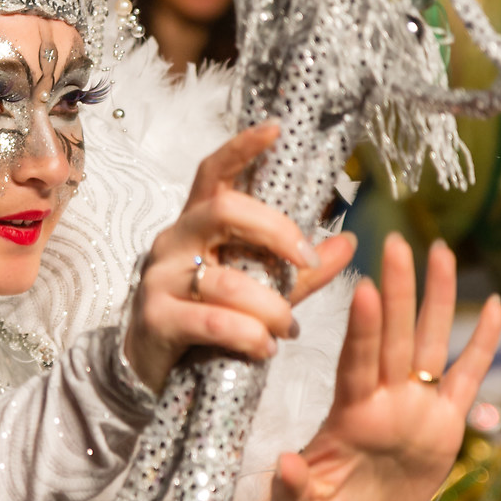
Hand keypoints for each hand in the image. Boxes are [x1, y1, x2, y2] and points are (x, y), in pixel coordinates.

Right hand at [124, 121, 355, 395]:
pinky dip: (249, 336)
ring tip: (288, 329)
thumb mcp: (258, 289)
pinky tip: (264, 348)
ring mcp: (160, 279)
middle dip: (276, 233)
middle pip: (225, 212)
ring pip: (228, 281)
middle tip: (308, 260)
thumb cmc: (206, 319)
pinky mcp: (156, 319)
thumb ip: (299, 270)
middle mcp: (174, 242)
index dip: (241, 148)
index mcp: (197, 224)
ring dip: (271, 307)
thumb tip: (348, 242)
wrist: (151, 370)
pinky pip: (213, 322)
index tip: (275, 130)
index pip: (213, 173)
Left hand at [271, 233, 500, 500]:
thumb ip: (292, 488)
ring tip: (443, 251)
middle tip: (397, 242)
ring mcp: (417, 405)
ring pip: (430, 342)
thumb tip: (284, 464)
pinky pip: (467, 375)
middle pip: (395, 336)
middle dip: (399, 290)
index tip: (367, 290)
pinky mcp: (446, 421)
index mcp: (350, 414)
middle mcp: (385, 398)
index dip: (364, 330)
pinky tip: (495, 307)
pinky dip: (482, 344)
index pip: (358, 362)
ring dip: (438, 299)